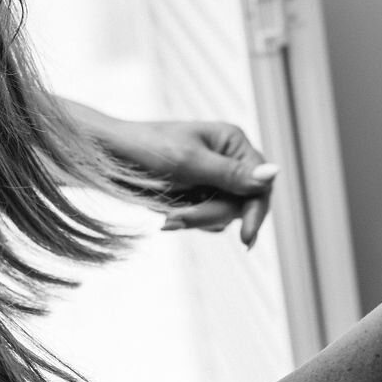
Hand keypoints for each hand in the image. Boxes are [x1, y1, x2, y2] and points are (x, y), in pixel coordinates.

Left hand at [113, 120, 277, 247]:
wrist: (106, 156)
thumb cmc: (146, 149)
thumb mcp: (190, 162)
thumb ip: (233, 173)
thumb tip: (275, 173)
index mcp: (233, 142)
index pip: (260, 183)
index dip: (256, 211)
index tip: (246, 239)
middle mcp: (229, 160)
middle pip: (243, 204)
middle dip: (211, 214)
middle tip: (176, 220)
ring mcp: (214, 179)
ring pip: (224, 216)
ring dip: (197, 219)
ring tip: (167, 217)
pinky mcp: (199, 195)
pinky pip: (207, 220)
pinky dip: (189, 221)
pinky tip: (167, 215)